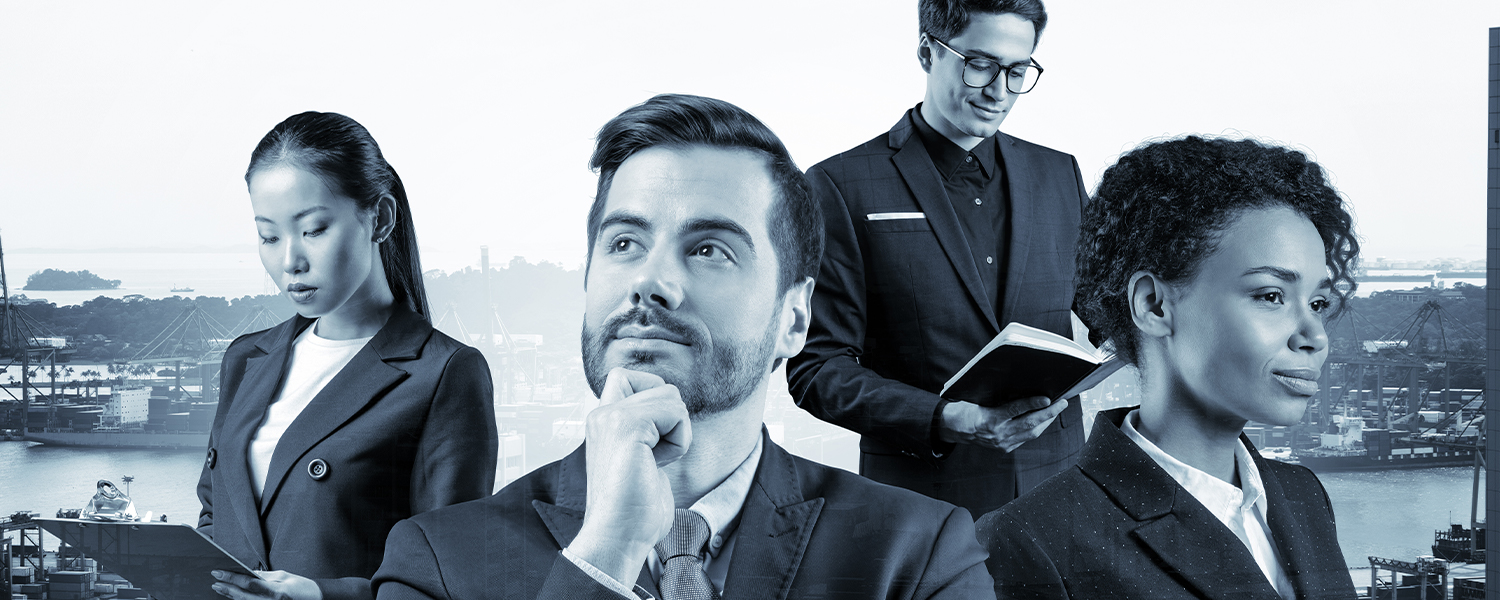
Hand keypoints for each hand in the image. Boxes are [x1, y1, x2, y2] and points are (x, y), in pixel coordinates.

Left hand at [211, 570, 320, 599]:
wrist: (316, 599)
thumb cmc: (301, 586)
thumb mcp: (284, 576)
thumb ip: (265, 576)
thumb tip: (248, 573)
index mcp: (276, 591)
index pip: (248, 583)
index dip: (231, 578)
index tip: (218, 572)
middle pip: (242, 596)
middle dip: (227, 588)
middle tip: (214, 581)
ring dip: (230, 596)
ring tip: (219, 588)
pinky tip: (233, 596)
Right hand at [566, 367, 690, 583]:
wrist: (619, 536)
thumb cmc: (634, 509)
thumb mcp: (640, 457)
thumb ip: (647, 430)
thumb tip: (675, 412)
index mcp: (603, 421)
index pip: (626, 376)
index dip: (652, 394)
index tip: (652, 436)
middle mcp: (603, 414)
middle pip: (661, 385)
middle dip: (672, 420)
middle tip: (654, 455)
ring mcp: (613, 417)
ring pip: (671, 395)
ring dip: (677, 432)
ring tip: (655, 461)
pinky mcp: (628, 426)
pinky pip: (676, 412)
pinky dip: (680, 440)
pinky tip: (658, 464)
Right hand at [938, 396, 1067, 451]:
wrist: (953, 428)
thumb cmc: (965, 409)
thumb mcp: (979, 399)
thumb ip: (1000, 397)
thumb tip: (1022, 389)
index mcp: (989, 419)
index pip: (1016, 409)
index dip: (1033, 403)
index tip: (1047, 398)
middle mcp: (998, 433)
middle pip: (1030, 423)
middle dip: (1049, 413)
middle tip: (1062, 403)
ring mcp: (1002, 443)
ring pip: (1031, 433)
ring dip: (1047, 421)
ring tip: (1057, 410)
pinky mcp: (1005, 448)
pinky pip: (1025, 438)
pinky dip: (1036, 428)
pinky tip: (1043, 421)